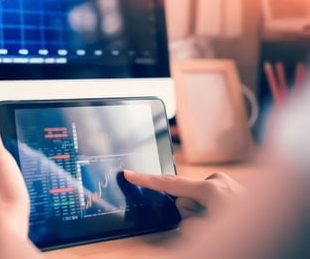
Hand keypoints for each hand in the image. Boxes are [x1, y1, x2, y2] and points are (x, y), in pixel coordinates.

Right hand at [123, 170, 243, 233]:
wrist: (283, 239)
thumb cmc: (246, 237)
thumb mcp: (205, 233)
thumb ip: (188, 220)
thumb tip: (189, 215)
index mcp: (212, 189)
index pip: (170, 184)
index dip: (146, 180)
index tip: (129, 173)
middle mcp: (221, 182)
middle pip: (184, 196)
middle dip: (189, 212)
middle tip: (208, 225)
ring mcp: (229, 185)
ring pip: (198, 201)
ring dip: (203, 215)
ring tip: (222, 224)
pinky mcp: (234, 190)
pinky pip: (210, 201)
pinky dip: (212, 211)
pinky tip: (226, 219)